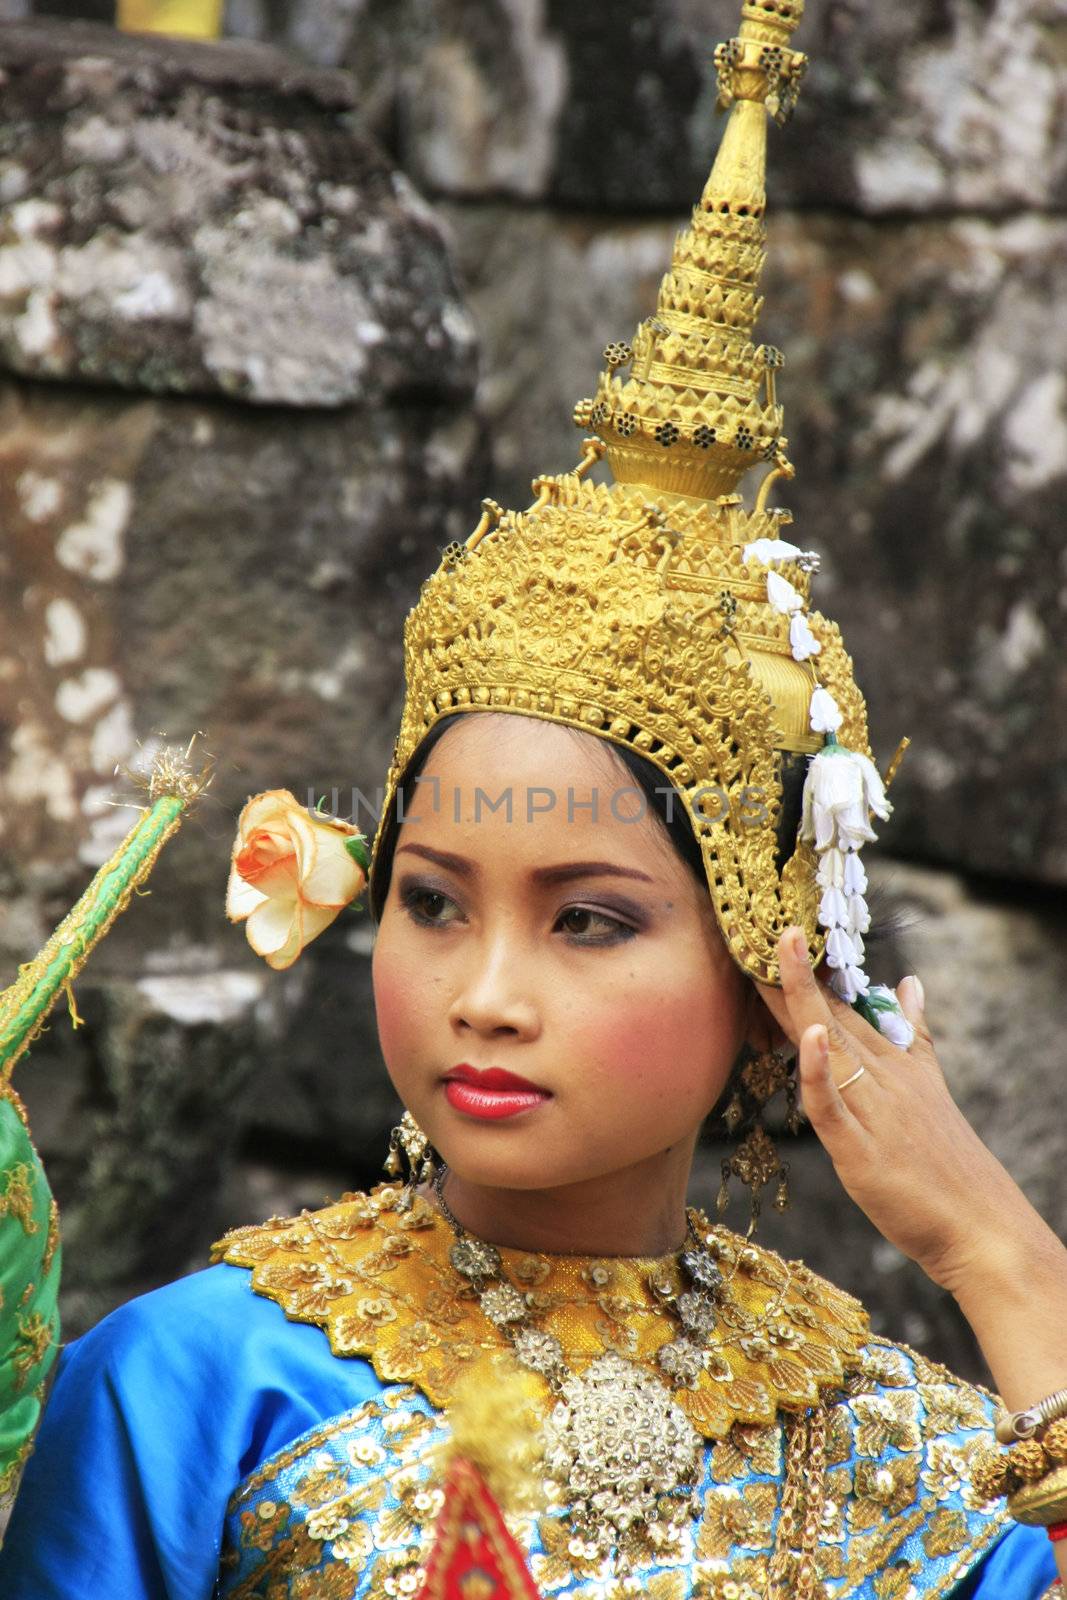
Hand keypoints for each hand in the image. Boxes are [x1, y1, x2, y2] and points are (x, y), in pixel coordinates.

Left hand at [752, 926, 1037, 1298]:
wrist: (984, 1229)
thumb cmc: (950, 1167)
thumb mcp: (931, 1088)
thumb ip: (915, 1037)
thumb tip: (911, 982)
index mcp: (896, 1064)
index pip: (846, 1004)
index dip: (813, 968)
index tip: (786, 928)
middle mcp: (884, 1078)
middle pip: (832, 1014)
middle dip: (797, 969)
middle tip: (769, 920)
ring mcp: (874, 1112)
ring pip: (828, 1045)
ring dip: (802, 998)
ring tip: (781, 950)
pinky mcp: (861, 1152)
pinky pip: (834, 1106)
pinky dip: (819, 1071)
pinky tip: (809, 1035)